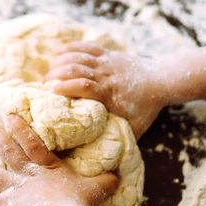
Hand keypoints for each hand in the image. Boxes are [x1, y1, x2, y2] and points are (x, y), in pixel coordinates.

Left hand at [0, 114, 117, 205]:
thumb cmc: (79, 204)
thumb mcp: (97, 190)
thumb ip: (106, 182)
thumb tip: (119, 176)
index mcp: (48, 165)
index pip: (32, 142)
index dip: (20, 128)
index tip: (8, 114)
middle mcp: (29, 174)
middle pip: (9, 151)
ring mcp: (17, 190)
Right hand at [45, 42, 168, 137]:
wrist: (161, 81)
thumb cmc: (145, 108)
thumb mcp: (135, 128)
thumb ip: (118, 138)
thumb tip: (102, 158)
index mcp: (110, 94)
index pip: (85, 86)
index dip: (67, 87)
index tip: (51, 93)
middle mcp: (106, 75)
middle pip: (77, 69)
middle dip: (56, 74)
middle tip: (44, 84)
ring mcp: (107, 62)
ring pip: (79, 56)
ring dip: (60, 62)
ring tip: (48, 72)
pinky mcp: (108, 54)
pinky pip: (86, 47)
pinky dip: (70, 48)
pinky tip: (57, 53)